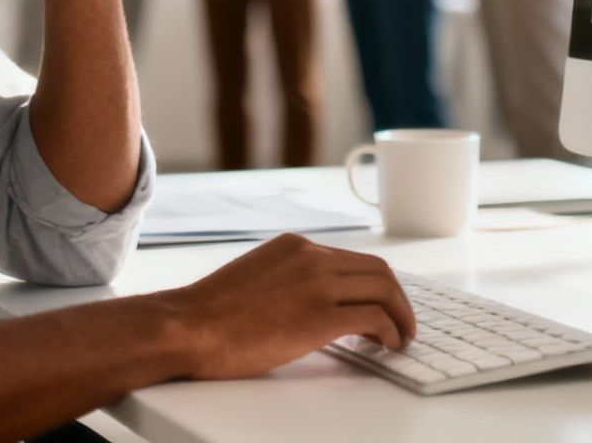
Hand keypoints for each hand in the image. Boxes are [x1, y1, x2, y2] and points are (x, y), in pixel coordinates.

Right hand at [160, 234, 415, 380]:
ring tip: (401, 336)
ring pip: (384, 289)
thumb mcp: (254, 277)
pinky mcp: (319, 317)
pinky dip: (390, 331)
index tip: (381, 302)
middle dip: (398, 297)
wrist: (188, 326)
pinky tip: (387, 345)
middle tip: (403, 321)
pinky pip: (375, 318)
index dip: (374, 283)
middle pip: (377, 270)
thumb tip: (308, 303)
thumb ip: (286, 280)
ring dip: (401, 315)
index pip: (352, 259)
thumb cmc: (210, 314)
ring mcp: (317, 285)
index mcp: (294, 246)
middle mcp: (311, 257)